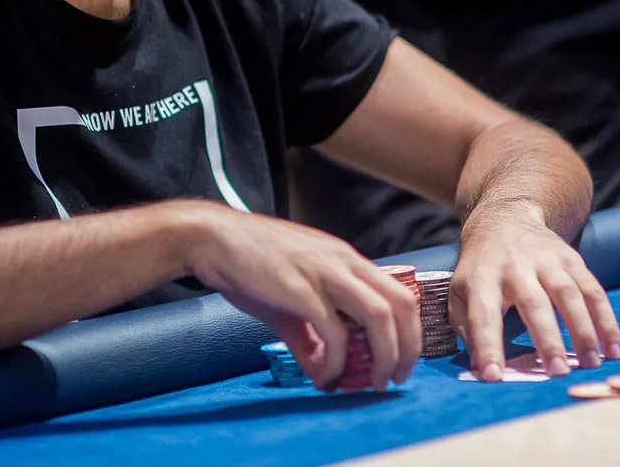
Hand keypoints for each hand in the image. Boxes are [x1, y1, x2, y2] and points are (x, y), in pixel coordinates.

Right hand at [180, 202, 418, 390]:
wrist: (211, 238)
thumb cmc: (247, 263)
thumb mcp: (288, 302)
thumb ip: (310, 337)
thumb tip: (323, 375)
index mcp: (345, 258)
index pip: (398, 292)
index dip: (408, 331)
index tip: (399, 361)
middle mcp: (342, 261)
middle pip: (401, 304)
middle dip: (408, 347)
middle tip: (396, 378)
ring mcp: (323, 272)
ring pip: (380, 315)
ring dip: (385, 354)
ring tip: (374, 381)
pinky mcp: (300, 289)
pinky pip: (335, 331)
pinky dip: (338, 359)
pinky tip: (326, 374)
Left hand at [448, 204, 619, 381]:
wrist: (504, 220)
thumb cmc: (480, 268)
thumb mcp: (460, 291)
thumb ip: (467, 328)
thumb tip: (480, 369)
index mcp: (481, 278)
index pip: (483, 315)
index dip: (487, 346)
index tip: (493, 376)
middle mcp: (514, 266)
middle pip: (533, 303)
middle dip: (547, 339)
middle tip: (558, 372)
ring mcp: (546, 260)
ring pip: (568, 294)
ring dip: (582, 330)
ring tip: (590, 363)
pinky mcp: (571, 259)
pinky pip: (593, 290)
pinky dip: (606, 320)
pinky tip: (612, 347)